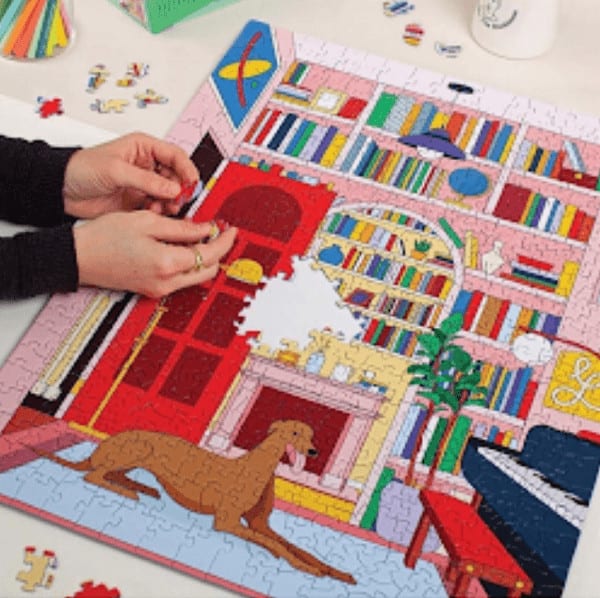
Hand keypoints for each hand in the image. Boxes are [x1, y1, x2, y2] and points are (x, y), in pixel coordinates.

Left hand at [63, 132, 198, 218]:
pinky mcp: (139, 201)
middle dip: (180, 189)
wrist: (63, 190)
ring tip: (163, 208)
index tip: (192, 183)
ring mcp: (144, 185)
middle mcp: (147, 166)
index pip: (175, 156)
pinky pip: (159, 207)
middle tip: (178, 200)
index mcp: (144, 148)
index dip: (187, 169)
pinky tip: (152, 213)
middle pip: (177, 177)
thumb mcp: (116, 170)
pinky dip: (160, 212)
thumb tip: (173, 188)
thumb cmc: (83, 169)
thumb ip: (146, 180)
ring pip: (170, 194)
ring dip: (171, 202)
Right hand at [73, 211, 237, 297]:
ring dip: (204, 259)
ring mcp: (159, 289)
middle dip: (219, 251)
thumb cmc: (104, 237)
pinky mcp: (152, 289)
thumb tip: (206, 230)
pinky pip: (181, 279)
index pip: (209, 254)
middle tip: (222, 233)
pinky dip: (188, 264)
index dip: (224, 241)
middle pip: (207, 270)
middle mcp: (166, 282)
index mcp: (167, 264)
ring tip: (204, 237)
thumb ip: (182, 228)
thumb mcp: (147, 222)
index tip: (231, 230)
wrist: (78, 257)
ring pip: (196, 277)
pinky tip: (184, 247)